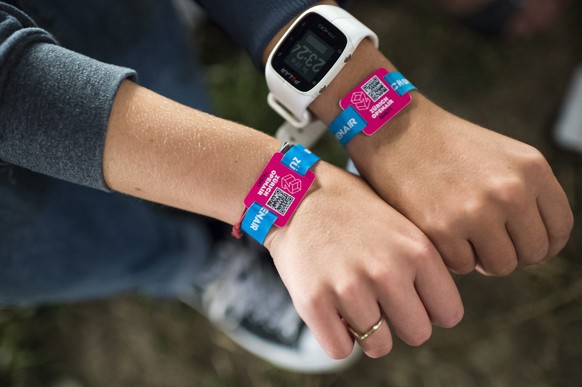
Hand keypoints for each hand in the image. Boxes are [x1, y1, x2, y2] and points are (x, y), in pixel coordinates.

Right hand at [264, 161, 462, 358]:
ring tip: (354, 302)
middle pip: (417, 334)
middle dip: (400, 323)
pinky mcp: (314, 302)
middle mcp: (387, 271)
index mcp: (417, 251)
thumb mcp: (400, 223)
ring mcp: (349, 288)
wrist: (295, 194)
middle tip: (381, 302)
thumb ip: (424, 262)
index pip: (448, 313)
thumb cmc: (352, 209)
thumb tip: (438, 309)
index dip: (431, 310)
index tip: (414, 300)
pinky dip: (337, 337)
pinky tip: (333, 311)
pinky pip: (340, 349)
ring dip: (368, 332)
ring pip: (379, 346)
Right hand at [347, 96, 572, 275]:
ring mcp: (477, 212)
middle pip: (532, 253)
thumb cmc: (446, 145)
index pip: (559, 228)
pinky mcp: (442, 229)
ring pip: (500, 266)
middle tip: (486, 243)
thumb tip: (535, 244)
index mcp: (532, 169)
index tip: (523, 246)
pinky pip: (462, 267)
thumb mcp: (501, 156)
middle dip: (510, 254)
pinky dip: (451, 256)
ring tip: (462, 237)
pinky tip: (439, 232)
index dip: (543, 245)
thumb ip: (526, 192)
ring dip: (482, 259)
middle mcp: (511, 191)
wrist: (395, 129)